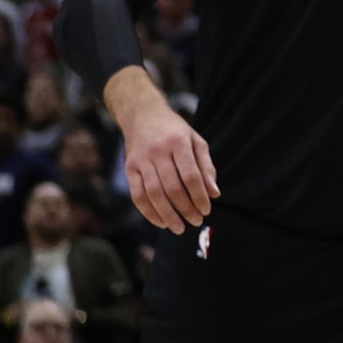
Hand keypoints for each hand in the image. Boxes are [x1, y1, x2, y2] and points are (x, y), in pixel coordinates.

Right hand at [111, 75, 218, 233]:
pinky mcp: (129, 168)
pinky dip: (148, 212)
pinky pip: (137, 195)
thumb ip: (206, 166)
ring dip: (167, 215)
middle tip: (196, 221)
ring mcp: (141, 160)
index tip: (207, 210)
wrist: (142, 115)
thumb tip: (214, 193)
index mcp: (178, 142)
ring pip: (154, 194)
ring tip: (179, 228)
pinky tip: (161, 222)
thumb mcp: (196, 140)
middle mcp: (158, 152)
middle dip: (185, 208)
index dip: (199, 196)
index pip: (190, 176)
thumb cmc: (175, 130)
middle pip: (172, 187)